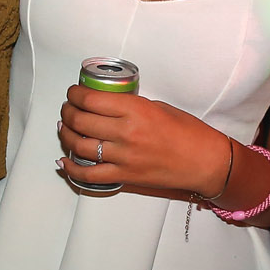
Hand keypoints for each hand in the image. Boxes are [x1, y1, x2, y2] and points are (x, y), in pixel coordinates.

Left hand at [56, 87, 232, 195]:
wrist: (204, 162)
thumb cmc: (188, 133)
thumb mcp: (158, 107)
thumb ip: (130, 106)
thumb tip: (106, 105)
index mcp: (135, 110)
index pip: (91, 99)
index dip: (75, 94)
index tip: (74, 92)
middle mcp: (126, 133)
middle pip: (80, 120)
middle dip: (68, 112)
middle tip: (68, 108)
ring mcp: (123, 157)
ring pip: (79, 146)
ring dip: (67, 135)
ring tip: (65, 128)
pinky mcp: (124, 176)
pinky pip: (88, 175)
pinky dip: (72, 168)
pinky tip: (65, 161)